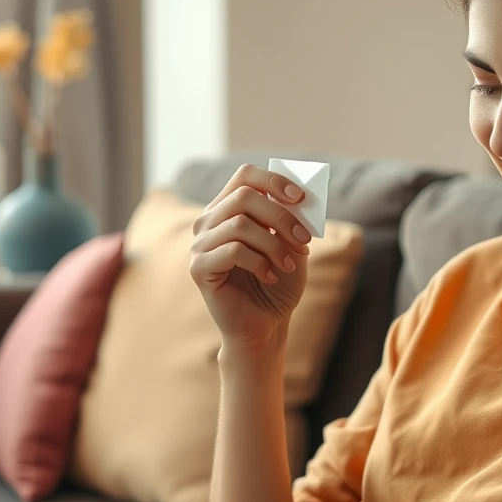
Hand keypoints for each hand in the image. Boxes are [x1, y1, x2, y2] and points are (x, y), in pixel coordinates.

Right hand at [189, 163, 312, 350]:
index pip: (245, 176)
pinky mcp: (198, 267)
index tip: (300, 197)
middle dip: (280, 216)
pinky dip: (259, 263)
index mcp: (229, 209)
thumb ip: (292, 220)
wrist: (264, 325)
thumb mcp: (292, 247)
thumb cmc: (277, 283)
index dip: (273, 180)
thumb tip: (299, 199)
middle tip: (303, 239)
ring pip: (240, 225)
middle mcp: (209, 222)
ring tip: (287, 265)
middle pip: (244, 196)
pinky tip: (269, 277)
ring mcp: (200, 244)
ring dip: (273, 244)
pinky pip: (232, 251)